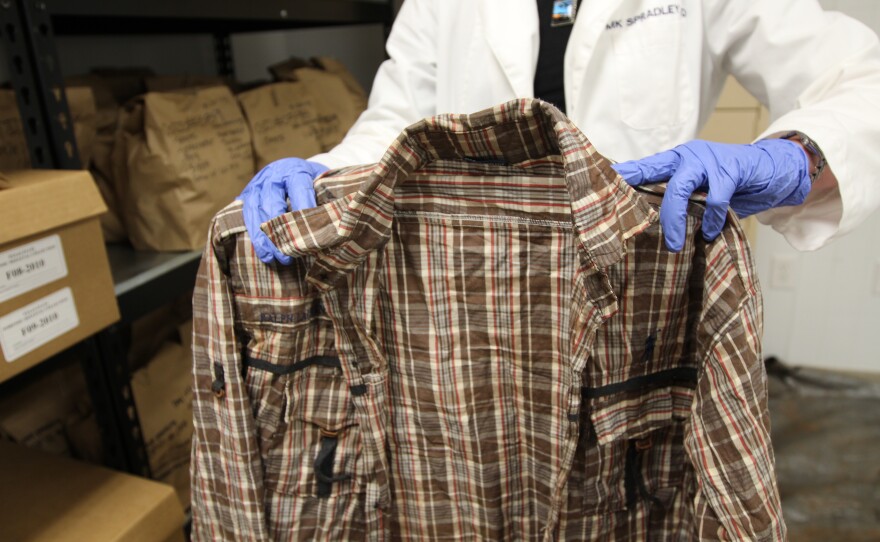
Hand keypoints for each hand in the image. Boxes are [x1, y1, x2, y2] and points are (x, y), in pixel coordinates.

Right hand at [238, 158, 328, 263]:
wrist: (286, 170)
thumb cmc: (308, 181)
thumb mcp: (319, 182)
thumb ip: (324, 197)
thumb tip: (335, 224)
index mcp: (293, 170)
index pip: (299, 189)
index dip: (304, 208)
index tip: (313, 229)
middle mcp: (271, 177)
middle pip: (273, 203)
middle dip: (282, 229)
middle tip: (293, 251)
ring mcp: (255, 187)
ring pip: (258, 214)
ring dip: (268, 239)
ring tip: (279, 258)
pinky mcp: (245, 198)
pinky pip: (248, 220)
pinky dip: (257, 239)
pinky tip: (266, 255)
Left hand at [612, 139, 810, 251]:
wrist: (772, 168)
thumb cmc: (728, 183)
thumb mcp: (697, 191)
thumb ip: (675, 199)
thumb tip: (645, 222)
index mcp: (673, 161)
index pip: (641, 166)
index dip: (621, 175)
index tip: (598, 185)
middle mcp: (686, 156)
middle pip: (653, 174)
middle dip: (640, 201)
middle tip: (631, 228)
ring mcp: (708, 159)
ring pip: (681, 187)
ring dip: (675, 218)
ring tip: (674, 244)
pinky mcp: (731, 168)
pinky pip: (716, 198)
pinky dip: (712, 218)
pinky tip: (710, 232)